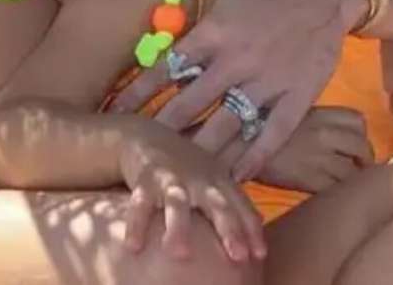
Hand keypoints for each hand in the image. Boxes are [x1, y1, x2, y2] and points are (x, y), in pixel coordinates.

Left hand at [110, 0, 353, 180]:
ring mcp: (267, 82)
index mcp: (213, 34)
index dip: (139, 94)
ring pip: (227, 126)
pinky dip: (253, 159)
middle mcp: (235, 61)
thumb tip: (160, 41)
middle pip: (190, 103)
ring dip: (201, 151)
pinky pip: (272, 135)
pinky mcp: (296, 98)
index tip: (116, 114)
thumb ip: (198, 28)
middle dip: (162, 131)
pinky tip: (235, 178)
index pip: (167, 69)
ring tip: (179, 174)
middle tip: (141, 152)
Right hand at [119, 122, 265, 263]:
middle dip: (229, 229)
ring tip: (180, 255)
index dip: (251, 229)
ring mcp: (171, 179)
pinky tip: (132, 247)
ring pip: (176, 204)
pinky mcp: (145, 180)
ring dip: (178, 228)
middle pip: (217, 205)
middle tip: (239, 256)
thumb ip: (232, 200)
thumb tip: (260, 227)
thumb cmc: (185, 165)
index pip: (240, 206)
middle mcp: (198, 180)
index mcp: (219, 180)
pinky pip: (139, 205)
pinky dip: (135, 225)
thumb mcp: (212, 178)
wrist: (144, 135)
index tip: (260, 255)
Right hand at [263, 107, 373, 191]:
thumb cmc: (261, 130)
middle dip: (364, 161)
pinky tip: (330, 194)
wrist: (239, 150)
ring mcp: (320, 158)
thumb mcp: (292, 115)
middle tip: (356, 169)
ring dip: (353, 180)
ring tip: (345, 184)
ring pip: (354, 172)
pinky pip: (338, 189)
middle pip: (362, 147)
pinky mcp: (312, 180)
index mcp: (320, 114)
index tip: (353, 145)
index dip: (359, 135)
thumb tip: (337, 137)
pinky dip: (338, 194)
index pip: (358, 121)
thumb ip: (317, 123)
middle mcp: (325, 133)